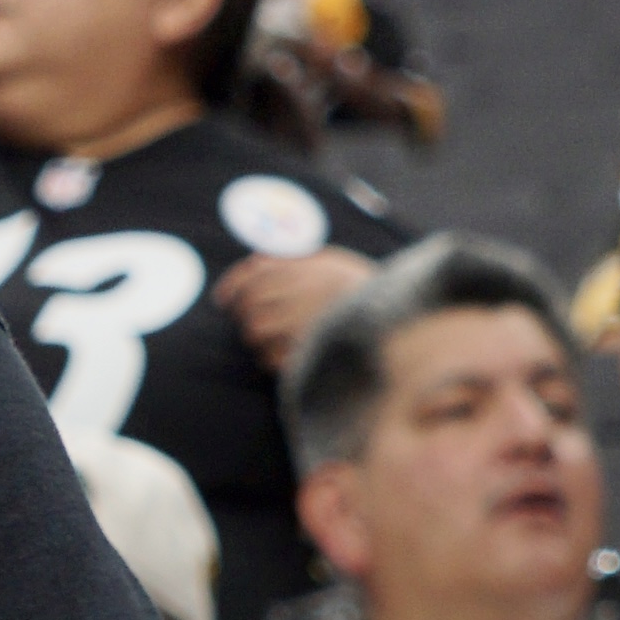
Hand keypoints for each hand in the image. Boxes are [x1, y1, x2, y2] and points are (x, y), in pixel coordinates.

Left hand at [215, 246, 353, 370]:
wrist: (397, 320)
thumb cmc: (361, 290)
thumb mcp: (330, 261)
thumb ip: (292, 260)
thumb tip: (254, 262)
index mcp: (300, 268)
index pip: (248, 276)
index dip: (231, 287)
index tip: (223, 299)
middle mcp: (295, 293)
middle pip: (247, 308)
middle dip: (248, 316)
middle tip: (264, 322)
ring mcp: (297, 325)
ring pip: (254, 334)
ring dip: (261, 339)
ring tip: (283, 339)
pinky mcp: (302, 354)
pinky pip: (269, 359)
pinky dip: (274, 359)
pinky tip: (293, 354)